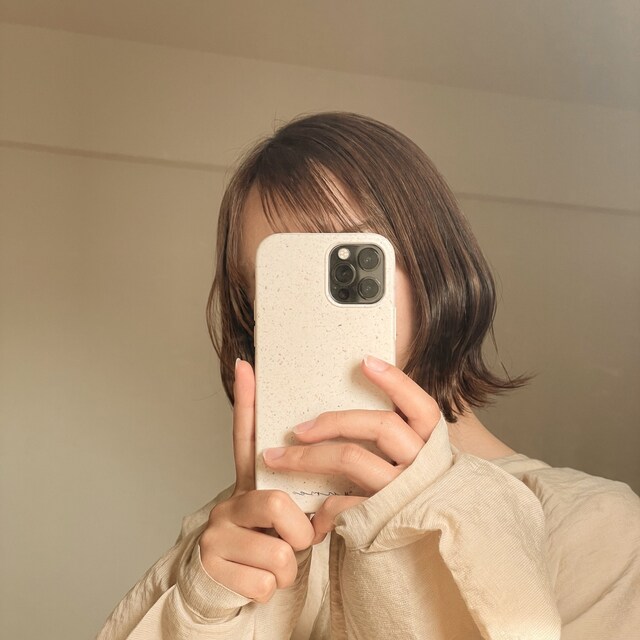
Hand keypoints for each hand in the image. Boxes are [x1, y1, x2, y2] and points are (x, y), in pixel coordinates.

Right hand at [199, 359, 313, 602]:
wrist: (226, 589)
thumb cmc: (267, 547)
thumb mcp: (282, 521)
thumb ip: (299, 499)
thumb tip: (328, 496)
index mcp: (250, 484)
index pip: (247, 435)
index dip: (247, 401)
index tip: (247, 365)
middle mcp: (229, 500)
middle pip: (278, 503)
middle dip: (299, 532)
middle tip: (295, 539)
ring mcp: (216, 532)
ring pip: (278, 551)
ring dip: (287, 566)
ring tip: (275, 562)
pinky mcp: (212, 565)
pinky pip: (265, 582)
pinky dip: (271, 590)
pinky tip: (258, 581)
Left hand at [263, 355, 440, 543]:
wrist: (422, 564)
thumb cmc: (405, 499)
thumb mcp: (410, 465)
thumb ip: (395, 436)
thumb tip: (357, 392)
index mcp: (431, 445)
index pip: (422, 406)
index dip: (396, 382)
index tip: (364, 361)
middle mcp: (423, 466)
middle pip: (379, 426)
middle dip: (332, 420)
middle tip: (296, 428)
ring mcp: (403, 493)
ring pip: (352, 459)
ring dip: (307, 457)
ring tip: (277, 458)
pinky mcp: (384, 520)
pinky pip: (344, 503)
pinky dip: (322, 506)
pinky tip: (311, 512)